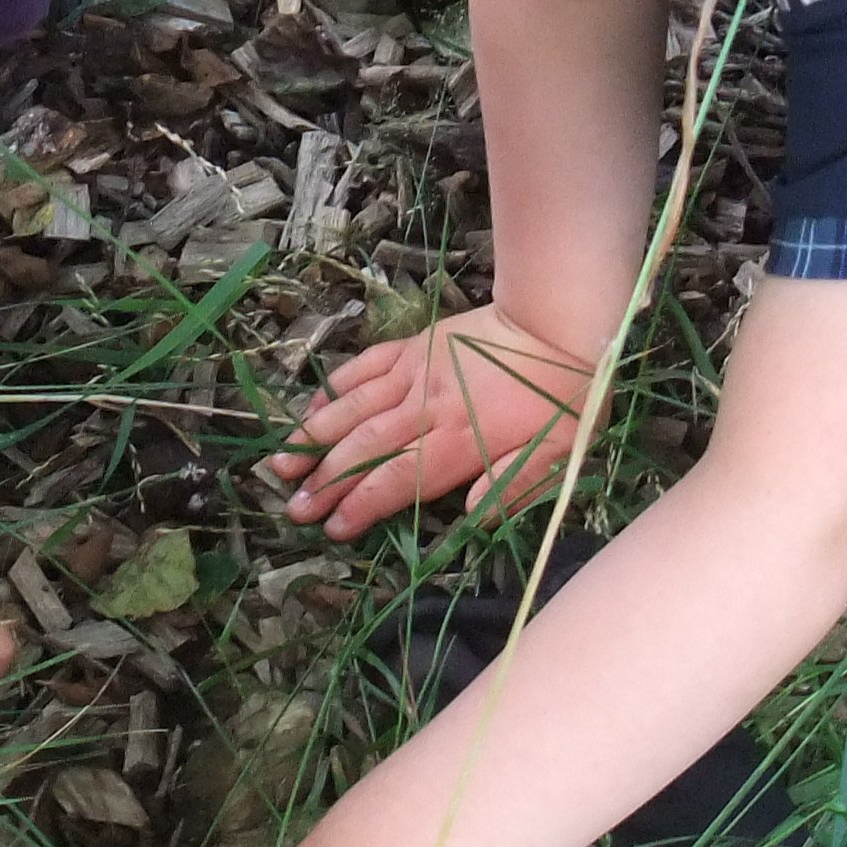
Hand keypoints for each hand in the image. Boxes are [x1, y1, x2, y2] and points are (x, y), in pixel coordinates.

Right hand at [265, 301, 597, 538]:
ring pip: (354, 408)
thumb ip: (515, 486)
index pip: (398, 479)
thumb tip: (470, 514)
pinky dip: (335, 388)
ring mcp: (415, 373)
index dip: (361, 505)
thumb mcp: (560, 452)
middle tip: (291, 507)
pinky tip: (312, 407)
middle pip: (364, 448)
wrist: (557, 319)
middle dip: (324, 480)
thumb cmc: (565, 394)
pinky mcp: (413, 347)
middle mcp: (427, 408)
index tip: (331, 526)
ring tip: (281, 460)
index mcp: (461, 440)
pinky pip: (364, 368)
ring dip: (315, 436)